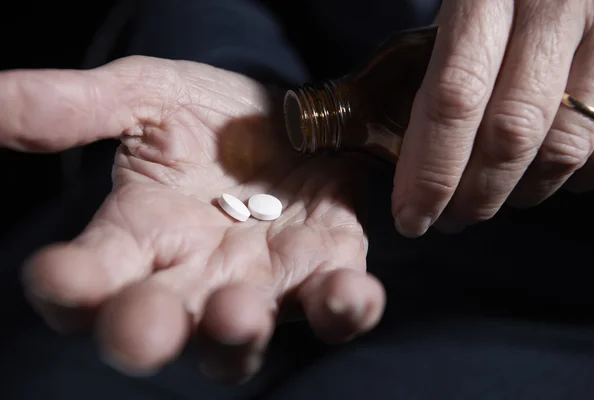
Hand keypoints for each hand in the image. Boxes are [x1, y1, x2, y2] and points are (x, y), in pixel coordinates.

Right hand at [1, 56, 384, 382]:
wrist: (292, 113)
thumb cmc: (214, 114)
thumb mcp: (146, 97)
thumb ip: (75, 107)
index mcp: (142, 236)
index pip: (90, 278)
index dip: (71, 286)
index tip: (57, 276)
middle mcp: (196, 275)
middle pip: (161, 325)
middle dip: (149, 332)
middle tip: (143, 329)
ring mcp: (264, 279)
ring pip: (244, 333)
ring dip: (239, 332)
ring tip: (238, 314)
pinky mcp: (327, 265)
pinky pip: (334, 303)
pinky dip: (344, 307)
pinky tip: (349, 294)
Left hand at [392, 0, 593, 235]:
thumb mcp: (459, 2)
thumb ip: (440, 61)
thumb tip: (412, 151)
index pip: (454, 100)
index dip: (431, 171)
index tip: (412, 215)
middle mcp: (552, 10)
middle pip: (510, 134)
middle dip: (473, 195)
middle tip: (447, 220)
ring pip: (564, 145)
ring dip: (520, 192)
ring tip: (487, 200)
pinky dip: (571, 173)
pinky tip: (541, 176)